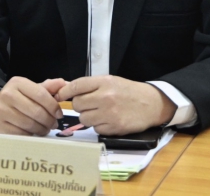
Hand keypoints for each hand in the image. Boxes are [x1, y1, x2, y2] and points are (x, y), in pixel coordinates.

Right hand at [0, 77, 65, 135]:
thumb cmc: (17, 99)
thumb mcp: (30, 89)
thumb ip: (48, 87)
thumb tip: (64, 84)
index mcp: (17, 83)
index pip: (41, 94)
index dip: (53, 106)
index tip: (59, 114)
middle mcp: (7, 95)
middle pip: (37, 111)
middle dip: (49, 120)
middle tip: (54, 124)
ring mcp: (1, 111)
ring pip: (30, 124)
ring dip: (42, 129)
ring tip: (45, 129)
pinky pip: (22, 134)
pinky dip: (31, 135)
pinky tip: (33, 132)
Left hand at [56, 75, 173, 135]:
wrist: (151, 104)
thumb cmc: (128, 91)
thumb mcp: (110, 81)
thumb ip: (90, 85)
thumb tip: (66, 89)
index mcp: (104, 82)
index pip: (76, 86)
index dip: (64, 92)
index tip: (59, 95)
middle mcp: (106, 97)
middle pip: (77, 104)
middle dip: (80, 105)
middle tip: (89, 104)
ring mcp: (110, 114)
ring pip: (84, 119)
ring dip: (88, 116)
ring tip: (99, 112)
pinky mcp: (114, 128)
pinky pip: (95, 129)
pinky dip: (99, 125)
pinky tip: (108, 120)